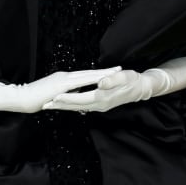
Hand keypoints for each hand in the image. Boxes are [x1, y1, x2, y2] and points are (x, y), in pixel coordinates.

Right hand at [12, 67, 121, 112]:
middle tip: (119, 68)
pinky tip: (103, 79)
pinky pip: (81, 81)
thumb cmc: (35, 98)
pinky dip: (93, 79)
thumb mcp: (54, 95)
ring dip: (103, 73)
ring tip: (116, 71)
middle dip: (105, 71)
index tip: (110, 73)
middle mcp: (66, 76)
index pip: (85, 76)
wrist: (23, 97)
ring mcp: (64, 79)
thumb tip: (75, 92)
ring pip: (88, 74)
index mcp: (64, 79)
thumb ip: (65, 92)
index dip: (98, 74)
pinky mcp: (62, 84)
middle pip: (89, 73)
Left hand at [46, 68, 160, 111]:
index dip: (67, 97)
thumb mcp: (124, 77)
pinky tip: (63, 103)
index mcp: (103, 97)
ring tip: (48, 105)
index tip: (54, 97)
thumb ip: (112, 80)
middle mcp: (99, 104)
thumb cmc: (133, 80)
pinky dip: (71, 105)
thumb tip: (101, 83)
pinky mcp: (99, 104)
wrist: (141, 89)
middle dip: (59, 105)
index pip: (81, 98)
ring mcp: (99, 106)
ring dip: (63, 106)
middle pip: (75, 106)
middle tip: (44, 104)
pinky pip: (81, 106)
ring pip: (77, 107)